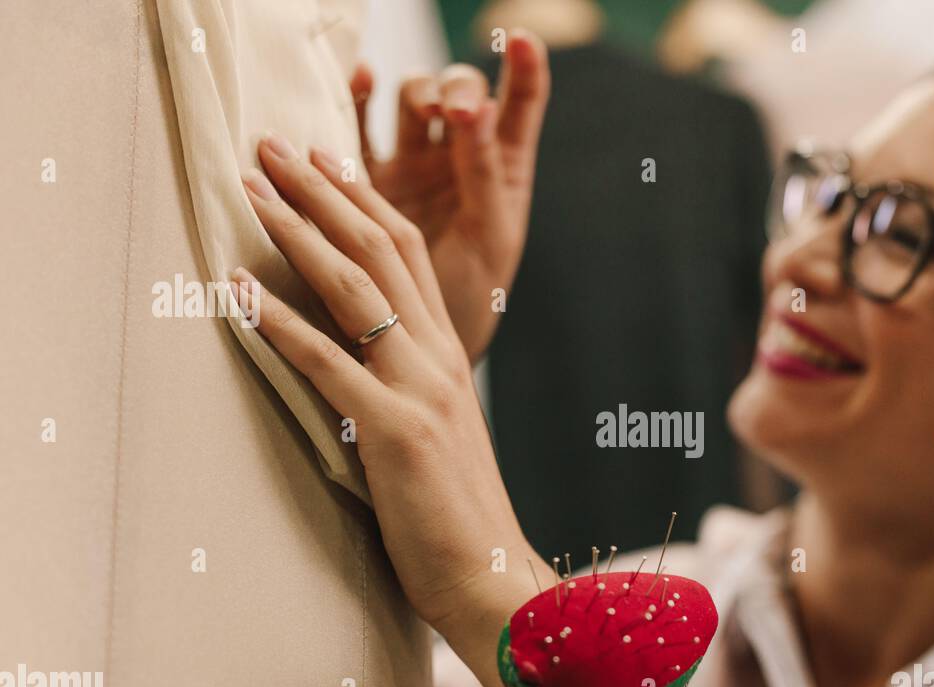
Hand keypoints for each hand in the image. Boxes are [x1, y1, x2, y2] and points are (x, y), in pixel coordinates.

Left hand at [234, 136, 540, 682]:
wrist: (494, 579)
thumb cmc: (459, 520)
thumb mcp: (436, 439)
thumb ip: (404, 393)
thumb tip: (357, 373)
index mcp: (448, 357)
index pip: (408, 255)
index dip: (361, 201)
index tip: (321, 160)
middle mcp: (439, 359)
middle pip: (381, 249)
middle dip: (322, 190)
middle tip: (271, 144)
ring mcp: (420, 391)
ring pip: (357, 288)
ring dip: (298, 231)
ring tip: (250, 187)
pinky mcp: (395, 431)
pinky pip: (328, 364)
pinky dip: (278, 322)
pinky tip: (235, 291)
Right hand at [351, 31, 549, 363]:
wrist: (421, 347)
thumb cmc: (471, 299)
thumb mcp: (491, 237)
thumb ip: (484, 173)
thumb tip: (476, 108)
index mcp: (503, 170)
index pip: (519, 104)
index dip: (523, 68)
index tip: (520, 39)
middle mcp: (457, 157)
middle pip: (454, 92)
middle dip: (451, 91)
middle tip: (450, 115)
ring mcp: (412, 163)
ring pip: (407, 101)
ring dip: (405, 92)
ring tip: (407, 104)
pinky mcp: (367, 179)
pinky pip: (358, 124)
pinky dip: (356, 96)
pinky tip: (356, 79)